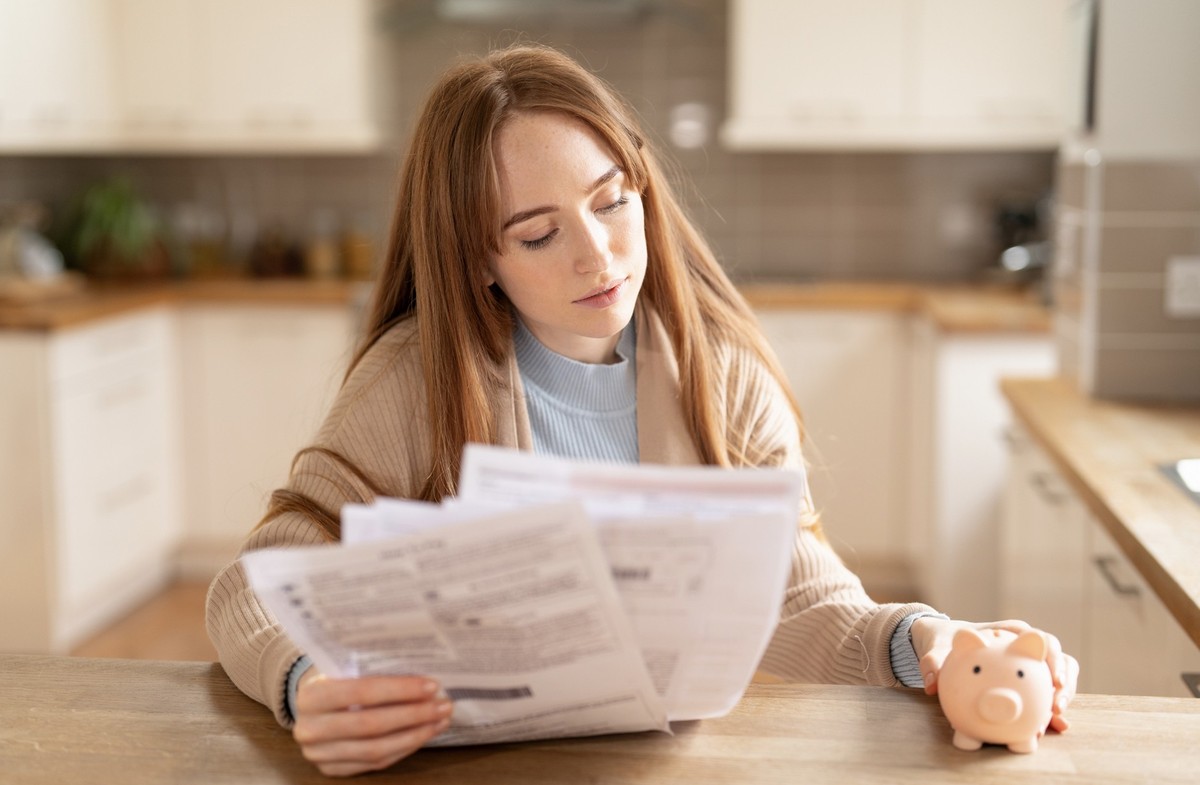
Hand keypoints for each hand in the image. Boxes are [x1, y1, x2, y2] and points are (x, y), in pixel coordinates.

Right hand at [292, 668, 452, 776]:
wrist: (309, 704)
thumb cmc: (335, 677)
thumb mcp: (344, 665)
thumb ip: (372, 669)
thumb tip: (424, 675)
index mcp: (312, 695)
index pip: (362, 692)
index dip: (400, 690)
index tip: (432, 686)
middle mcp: (310, 728)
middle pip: (371, 724)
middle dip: (413, 715)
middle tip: (444, 705)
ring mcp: (319, 754)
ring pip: (376, 749)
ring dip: (415, 735)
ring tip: (440, 721)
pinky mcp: (331, 770)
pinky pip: (375, 763)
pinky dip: (403, 748)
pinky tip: (423, 735)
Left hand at [910, 617, 1078, 732]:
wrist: (943, 648)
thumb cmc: (944, 645)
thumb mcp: (935, 651)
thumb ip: (933, 664)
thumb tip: (931, 686)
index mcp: (1008, 631)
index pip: (1038, 638)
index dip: (1052, 658)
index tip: (1054, 679)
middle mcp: (1023, 645)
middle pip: (1058, 658)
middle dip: (1064, 682)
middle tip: (1057, 707)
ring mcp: (1028, 663)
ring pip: (1058, 676)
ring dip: (1063, 695)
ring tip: (1057, 719)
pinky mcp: (1027, 680)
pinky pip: (1045, 693)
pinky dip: (1053, 707)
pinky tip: (1057, 727)